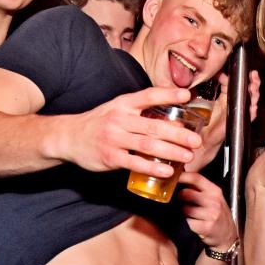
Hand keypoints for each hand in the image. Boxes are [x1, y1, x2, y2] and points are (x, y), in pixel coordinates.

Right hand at [60, 87, 197, 176]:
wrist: (68, 137)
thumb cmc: (99, 124)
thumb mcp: (117, 109)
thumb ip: (140, 112)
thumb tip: (174, 121)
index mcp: (123, 104)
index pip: (148, 95)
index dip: (168, 94)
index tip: (187, 95)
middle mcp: (119, 119)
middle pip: (154, 125)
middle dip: (178, 134)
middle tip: (196, 140)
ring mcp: (114, 138)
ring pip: (148, 145)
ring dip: (171, 151)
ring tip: (188, 156)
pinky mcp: (110, 157)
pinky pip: (135, 163)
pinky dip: (153, 167)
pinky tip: (167, 171)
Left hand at [178, 171, 237, 250]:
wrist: (227, 236)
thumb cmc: (217, 216)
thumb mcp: (213, 198)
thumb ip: (199, 189)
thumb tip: (180, 179)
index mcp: (215, 191)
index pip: (196, 178)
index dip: (181, 177)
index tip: (172, 179)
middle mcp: (214, 201)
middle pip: (186, 193)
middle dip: (178, 197)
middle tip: (177, 201)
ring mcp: (211, 214)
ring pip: (185, 209)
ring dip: (182, 212)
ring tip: (188, 215)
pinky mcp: (207, 227)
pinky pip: (187, 222)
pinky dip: (185, 223)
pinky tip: (190, 224)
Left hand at [192, 70, 261, 169]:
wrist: (202, 140)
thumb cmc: (202, 122)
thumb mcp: (203, 101)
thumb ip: (206, 89)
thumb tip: (210, 75)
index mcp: (226, 98)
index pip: (236, 83)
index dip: (237, 76)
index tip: (234, 70)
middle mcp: (234, 105)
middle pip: (248, 91)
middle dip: (252, 82)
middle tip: (253, 75)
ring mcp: (237, 113)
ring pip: (251, 102)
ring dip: (254, 94)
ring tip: (254, 87)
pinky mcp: (237, 123)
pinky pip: (248, 117)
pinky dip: (252, 112)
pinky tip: (253, 106)